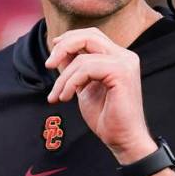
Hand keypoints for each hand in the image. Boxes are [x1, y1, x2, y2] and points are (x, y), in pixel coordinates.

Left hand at [45, 28, 156, 162]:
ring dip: (64, 78)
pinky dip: (71, 82)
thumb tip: (59, 52)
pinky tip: (66, 98)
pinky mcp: (121, 73)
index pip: (92, 36)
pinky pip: (86, 68)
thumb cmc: (106, 118)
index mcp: (118, 57)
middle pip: (89, 35)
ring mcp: (125, 63)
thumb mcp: (84, 87)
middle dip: (63, 47)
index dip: (69, 39)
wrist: (122, 140)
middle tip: (48, 66)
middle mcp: (125, 56)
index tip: (52, 56)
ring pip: (83, 57)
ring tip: (58, 96)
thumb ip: (76, 69)